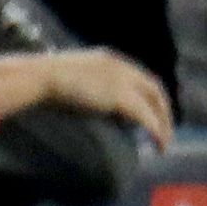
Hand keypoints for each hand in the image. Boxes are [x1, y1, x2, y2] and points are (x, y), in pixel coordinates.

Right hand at [0, 49, 176, 146]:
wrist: (41, 78)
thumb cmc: (44, 79)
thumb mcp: (72, 77)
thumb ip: (88, 85)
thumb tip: (90, 102)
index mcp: (109, 59)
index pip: (139, 77)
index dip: (149, 95)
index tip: (152, 111)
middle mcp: (121, 67)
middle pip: (154, 89)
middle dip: (162, 111)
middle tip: (165, 131)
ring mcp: (123, 81)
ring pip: (155, 104)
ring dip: (163, 125)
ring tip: (163, 144)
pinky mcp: (122, 98)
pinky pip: (148, 118)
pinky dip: (157, 132)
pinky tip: (159, 145)